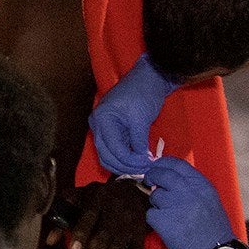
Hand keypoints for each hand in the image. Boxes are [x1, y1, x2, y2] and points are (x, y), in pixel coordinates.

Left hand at [52, 178, 151, 248]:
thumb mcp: (78, 199)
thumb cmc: (98, 199)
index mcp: (97, 199)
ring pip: (118, 248)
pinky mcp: (140, 235)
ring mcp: (130, 224)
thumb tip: (49, 242)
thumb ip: (62, 218)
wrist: (131, 193)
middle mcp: (116, 211)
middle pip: (104, 236)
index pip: (89, 217)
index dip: (81, 234)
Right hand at [89, 55, 178, 177]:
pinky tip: (138, 162)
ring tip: (142, 168)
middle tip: (145, 171)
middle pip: (106, 155)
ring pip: (109, 155)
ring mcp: (104, 128)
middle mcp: (98, 125)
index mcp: (101, 119)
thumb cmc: (143, 93)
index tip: (147, 165)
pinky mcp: (113, 130)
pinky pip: (115, 149)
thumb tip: (141, 161)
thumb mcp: (141, 119)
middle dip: (125, 166)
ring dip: (124, 165)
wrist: (150, 78)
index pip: (112, 148)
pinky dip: (125, 157)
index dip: (129, 160)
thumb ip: (138, 142)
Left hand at [142, 156, 235, 248]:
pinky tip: (167, 228)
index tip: (157, 165)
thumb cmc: (214, 231)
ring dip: (157, 204)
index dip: (163, 164)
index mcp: (202, 186)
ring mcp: (175, 205)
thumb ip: (193, 188)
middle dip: (152, 176)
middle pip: (162, 175)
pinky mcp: (163, 221)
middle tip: (149, 181)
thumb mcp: (210, 201)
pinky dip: (155, 220)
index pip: (178, 165)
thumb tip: (170, 178)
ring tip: (169, 215)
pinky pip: (151, 214)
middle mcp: (189, 192)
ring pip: (154, 196)